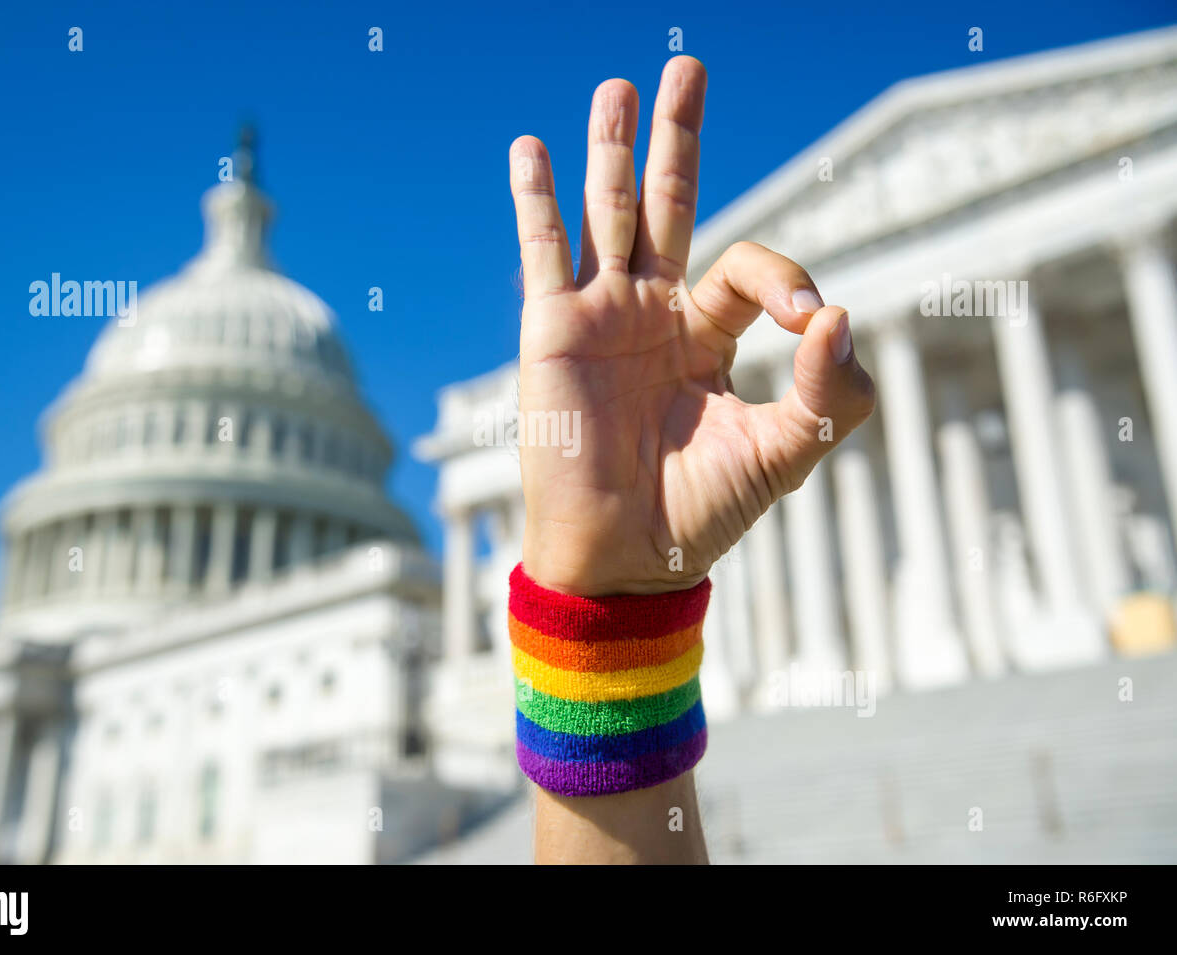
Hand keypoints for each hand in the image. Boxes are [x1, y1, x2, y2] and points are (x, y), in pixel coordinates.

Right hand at [509, 56, 875, 597]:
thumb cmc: (701, 516)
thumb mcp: (782, 455)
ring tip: (619, 85)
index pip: (747, 271)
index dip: (786, 278)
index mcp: (705, 339)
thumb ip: (824, 393)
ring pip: (606, 214)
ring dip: (611, 149)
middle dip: (679, 140)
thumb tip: (843, 314)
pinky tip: (531, 150)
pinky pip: (544, 253)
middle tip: (687, 66)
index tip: (811, 321)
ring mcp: (600, 317)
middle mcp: (652, 316)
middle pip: (668, 207)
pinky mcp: (554, 331)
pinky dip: (535, 201)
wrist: (623, 560)